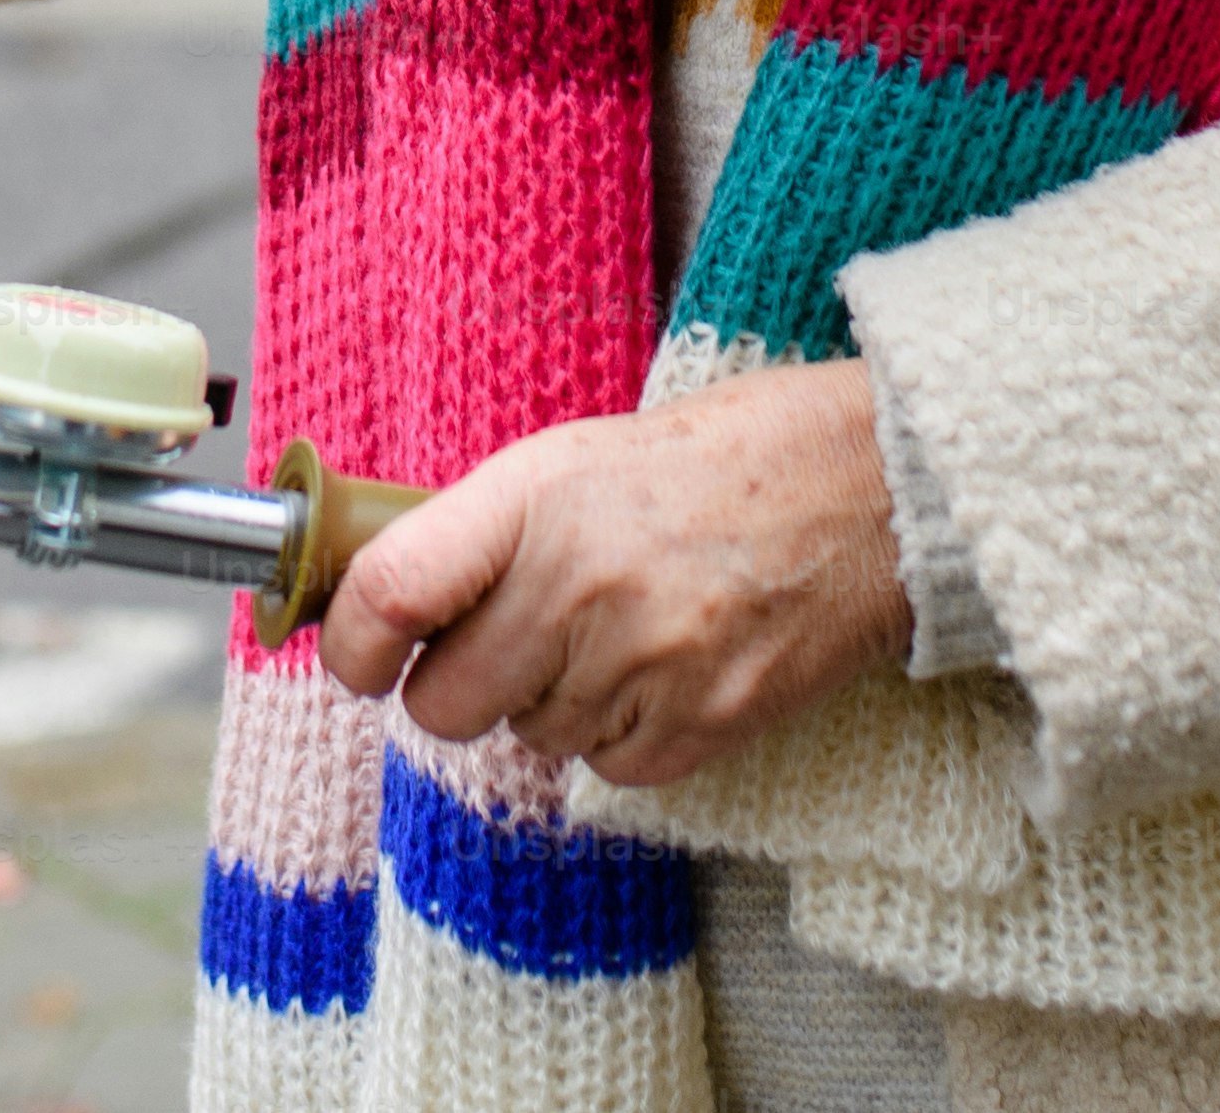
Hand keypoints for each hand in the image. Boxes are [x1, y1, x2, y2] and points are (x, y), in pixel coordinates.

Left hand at [310, 360, 913, 788]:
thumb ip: (490, 530)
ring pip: (530, 737)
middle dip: (457, 683)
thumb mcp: (580, 453)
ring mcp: (644, 664)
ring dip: (550, 701)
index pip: (390, 592)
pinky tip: (663, 664)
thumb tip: (399, 604)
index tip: (353, 652)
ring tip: (617, 626)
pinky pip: (609, 767)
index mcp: (537, 497)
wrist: (872, 485)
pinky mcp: (703, 726)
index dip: (346, 640)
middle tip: (502, 638)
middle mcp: (579, 585)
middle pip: (445, 704)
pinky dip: (620, 732)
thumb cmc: (725, 455)